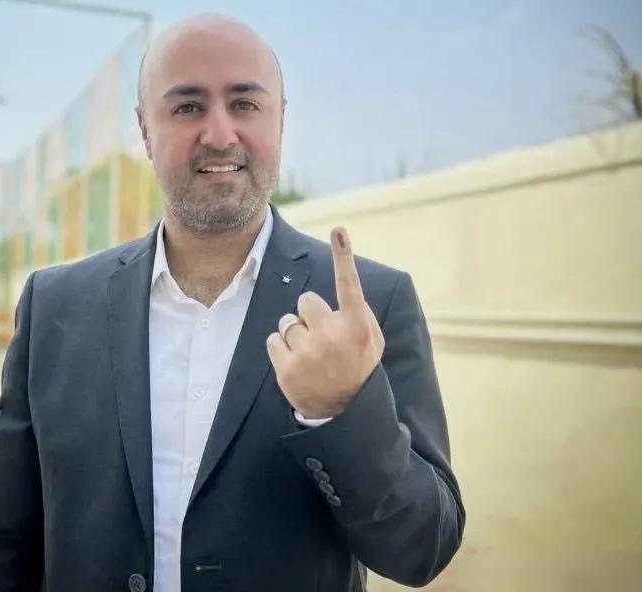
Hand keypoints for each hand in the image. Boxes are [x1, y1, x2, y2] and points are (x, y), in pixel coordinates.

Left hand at [266, 227, 384, 419]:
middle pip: (305, 301)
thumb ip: (359, 311)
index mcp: (357, 326)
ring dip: (295, 334)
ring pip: (287, 321)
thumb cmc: (357, 367)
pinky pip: (273, 340)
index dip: (344, 255)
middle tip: (321, 337)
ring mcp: (309, 353)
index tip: (339, 230)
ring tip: (311, 355)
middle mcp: (333, 336)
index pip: (349, 284)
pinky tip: (296, 364)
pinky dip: (281, 350)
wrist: (345, 414)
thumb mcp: (371, 340)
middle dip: (309, 314)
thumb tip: (346, 277)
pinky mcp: (287, 369)